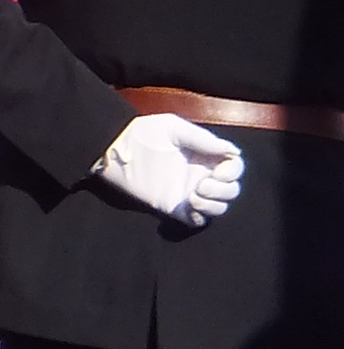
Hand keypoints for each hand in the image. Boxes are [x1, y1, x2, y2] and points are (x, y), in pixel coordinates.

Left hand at [94, 113, 243, 224]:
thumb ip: (202, 139)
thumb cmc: (142, 133)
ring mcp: (190, 193)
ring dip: (214, 204)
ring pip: (220, 207)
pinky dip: (201, 216)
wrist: (114, 150)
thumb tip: (232, 151)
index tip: (220, 172)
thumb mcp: (172, 128)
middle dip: (225, 190)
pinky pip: (199, 220)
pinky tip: (189, 206)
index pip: (234, 167)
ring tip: (193, 195)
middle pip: (232, 190)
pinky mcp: (176, 208)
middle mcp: (201, 174)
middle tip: (203, 184)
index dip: (233, 172)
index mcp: (205, 155)